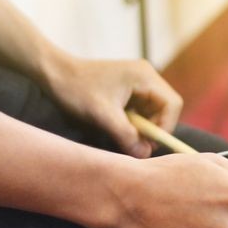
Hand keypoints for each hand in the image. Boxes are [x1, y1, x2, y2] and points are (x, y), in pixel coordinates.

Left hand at [43, 55, 182, 157]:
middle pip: (166, 108)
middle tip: (136, 143)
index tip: (149, 143)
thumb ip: (126, 136)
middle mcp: (146, 76)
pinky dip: (134, 122)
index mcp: (145, 77)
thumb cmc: (77, 89)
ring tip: (124, 134)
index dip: (165, 127)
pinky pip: (141, 109)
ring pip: (154, 111)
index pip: (172, 104)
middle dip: (154, 128)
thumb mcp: (103, 116)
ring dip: (143, 126)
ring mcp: (138, 82)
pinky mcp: (128, 88)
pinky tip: (117, 125)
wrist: (54, 73)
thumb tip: (145, 154)